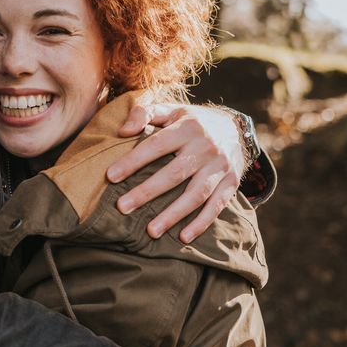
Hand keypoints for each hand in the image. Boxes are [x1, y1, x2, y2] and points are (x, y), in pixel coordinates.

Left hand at [107, 103, 244, 242]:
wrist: (236, 129)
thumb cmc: (191, 122)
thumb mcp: (170, 110)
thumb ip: (145, 113)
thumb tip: (123, 131)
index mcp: (187, 127)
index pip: (156, 145)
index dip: (133, 161)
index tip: (110, 176)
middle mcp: (206, 147)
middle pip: (174, 174)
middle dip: (147, 192)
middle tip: (122, 207)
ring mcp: (220, 167)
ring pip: (196, 194)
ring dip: (173, 215)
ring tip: (150, 231)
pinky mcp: (231, 183)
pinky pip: (217, 206)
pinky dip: (201, 223)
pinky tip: (183, 237)